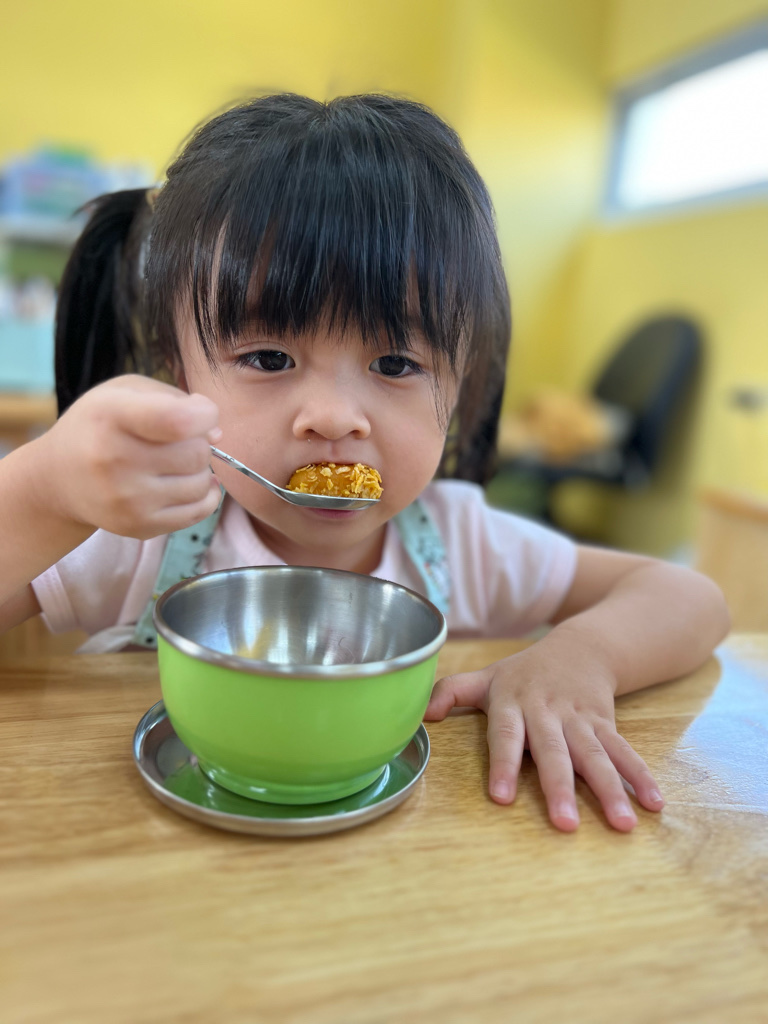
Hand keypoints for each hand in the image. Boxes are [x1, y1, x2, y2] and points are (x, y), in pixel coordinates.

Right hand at [34, 375, 221, 538]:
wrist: (59, 478)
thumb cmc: (100, 426)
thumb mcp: (126, 392)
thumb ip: (176, 400)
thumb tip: (217, 433)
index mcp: (112, 416)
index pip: (178, 420)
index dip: (204, 415)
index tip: (200, 411)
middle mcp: (116, 460)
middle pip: (196, 453)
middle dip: (199, 442)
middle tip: (179, 441)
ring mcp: (128, 499)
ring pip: (201, 483)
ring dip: (199, 470)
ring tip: (175, 462)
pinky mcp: (139, 526)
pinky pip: (199, 512)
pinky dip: (203, 495)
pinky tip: (186, 482)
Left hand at [424, 636, 664, 832]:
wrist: (581, 646)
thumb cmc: (524, 671)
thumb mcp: (486, 676)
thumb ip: (451, 692)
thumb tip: (421, 716)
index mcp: (514, 702)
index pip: (507, 735)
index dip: (503, 765)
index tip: (500, 798)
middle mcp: (548, 712)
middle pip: (555, 752)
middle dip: (560, 787)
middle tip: (565, 824)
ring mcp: (580, 719)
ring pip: (595, 755)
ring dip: (609, 790)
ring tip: (621, 824)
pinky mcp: (607, 724)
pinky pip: (624, 751)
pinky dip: (640, 776)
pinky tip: (654, 804)